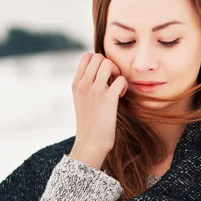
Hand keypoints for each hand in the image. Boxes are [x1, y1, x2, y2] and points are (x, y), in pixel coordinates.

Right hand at [69, 53, 127, 169]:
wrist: (90, 144)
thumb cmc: (89, 124)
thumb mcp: (81, 101)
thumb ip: (86, 86)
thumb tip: (100, 74)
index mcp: (76, 84)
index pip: (86, 57)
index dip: (98, 62)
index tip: (103, 76)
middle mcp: (83, 85)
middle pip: (98, 57)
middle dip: (109, 65)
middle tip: (112, 81)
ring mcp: (95, 91)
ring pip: (109, 63)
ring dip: (117, 73)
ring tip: (116, 87)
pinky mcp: (108, 99)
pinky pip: (120, 79)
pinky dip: (124, 86)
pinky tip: (120, 96)